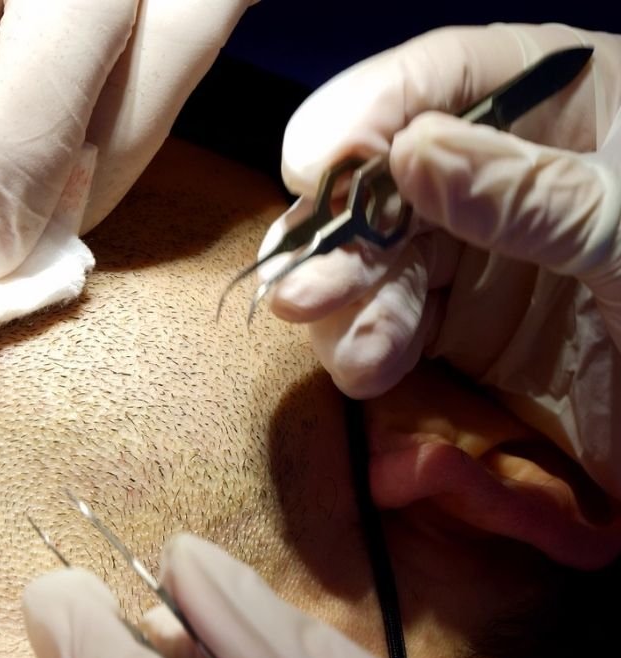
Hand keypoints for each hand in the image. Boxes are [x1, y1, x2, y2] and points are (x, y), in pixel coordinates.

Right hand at [258, 24, 620, 497]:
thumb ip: (532, 194)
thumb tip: (412, 153)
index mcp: (567, 103)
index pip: (448, 74)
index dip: (373, 107)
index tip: (319, 160)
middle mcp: (504, 169)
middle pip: (387, 173)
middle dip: (340, 230)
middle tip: (305, 284)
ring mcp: (476, 250)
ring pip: (373, 255)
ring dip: (344, 301)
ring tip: (349, 348)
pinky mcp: (461, 326)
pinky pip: (389, 321)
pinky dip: (367, 344)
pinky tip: (368, 367)